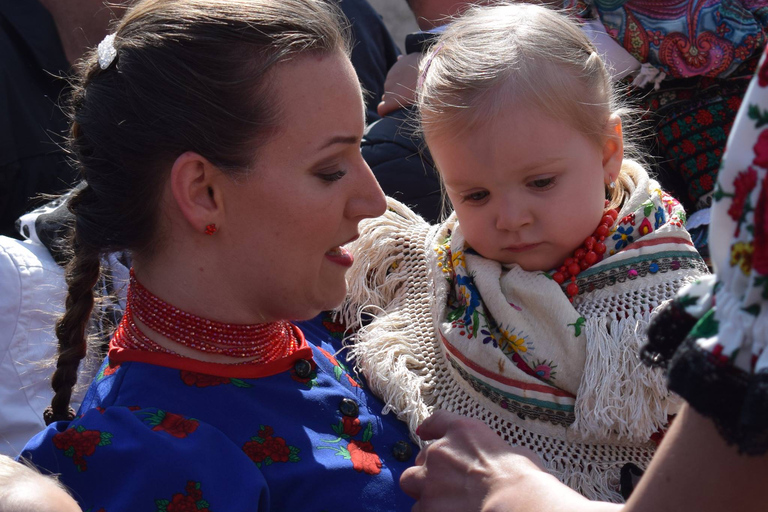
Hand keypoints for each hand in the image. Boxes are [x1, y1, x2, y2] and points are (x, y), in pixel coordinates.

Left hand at [377, 53, 422, 116]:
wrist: (430, 76)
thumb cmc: (428, 68)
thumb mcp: (416, 58)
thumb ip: (406, 59)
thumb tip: (398, 58)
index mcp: (396, 68)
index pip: (394, 80)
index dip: (400, 86)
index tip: (408, 91)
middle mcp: (390, 78)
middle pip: (390, 89)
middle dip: (397, 93)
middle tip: (409, 98)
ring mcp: (389, 89)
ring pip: (387, 98)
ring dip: (394, 102)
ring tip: (405, 105)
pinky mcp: (390, 101)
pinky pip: (382, 109)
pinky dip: (384, 111)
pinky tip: (387, 115)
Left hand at [400, 410, 597, 511]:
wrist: (514, 503)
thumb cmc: (523, 479)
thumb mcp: (515, 454)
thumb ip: (498, 453)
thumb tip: (506, 462)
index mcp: (463, 432)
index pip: (438, 421)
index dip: (430, 428)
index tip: (424, 432)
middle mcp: (439, 451)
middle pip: (420, 457)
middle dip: (428, 469)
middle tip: (443, 482)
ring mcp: (429, 480)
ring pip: (411, 484)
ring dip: (425, 493)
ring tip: (443, 503)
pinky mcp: (426, 507)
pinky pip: (419, 510)